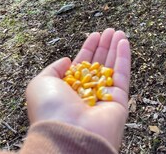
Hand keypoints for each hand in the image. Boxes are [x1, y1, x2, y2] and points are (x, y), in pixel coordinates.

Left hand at [26, 28, 130, 149]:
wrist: (67, 135)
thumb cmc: (50, 110)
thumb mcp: (40, 83)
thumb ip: (53, 69)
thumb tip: (68, 60)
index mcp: (69, 90)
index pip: (82, 65)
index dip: (88, 49)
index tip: (94, 35)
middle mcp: (87, 93)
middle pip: (99, 64)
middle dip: (104, 46)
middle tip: (109, 31)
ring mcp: (104, 97)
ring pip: (112, 67)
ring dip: (116, 48)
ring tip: (118, 32)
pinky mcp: (119, 101)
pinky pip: (123, 75)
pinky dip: (124, 57)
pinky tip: (123, 41)